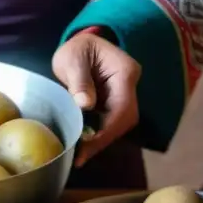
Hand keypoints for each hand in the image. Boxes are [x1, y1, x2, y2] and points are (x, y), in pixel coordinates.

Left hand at [52, 32, 140, 167]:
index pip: (123, 107)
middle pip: (126, 119)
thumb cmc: (76, 49)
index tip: (87, 146)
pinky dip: (100, 134)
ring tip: (80, 154)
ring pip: (121, 123)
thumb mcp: (73, 59)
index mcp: (125, 71)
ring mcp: (125, 94)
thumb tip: (85, 104)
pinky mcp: (116, 103)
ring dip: (103, 139)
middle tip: (81, 156)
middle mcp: (130, 85)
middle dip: (105, 139)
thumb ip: (80, 80)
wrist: (80, 46)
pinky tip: (84, 144)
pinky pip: (113, 122)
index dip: (107, 130)